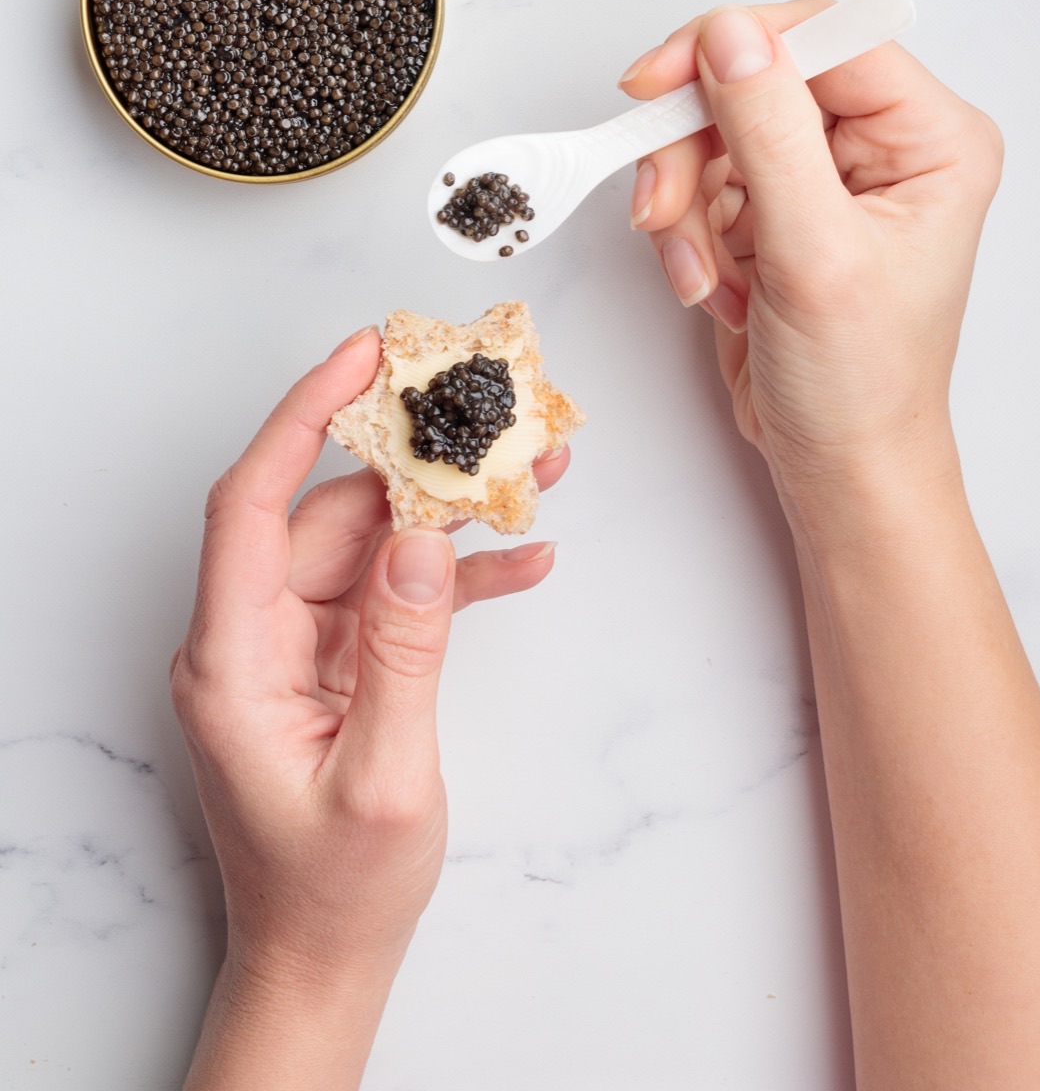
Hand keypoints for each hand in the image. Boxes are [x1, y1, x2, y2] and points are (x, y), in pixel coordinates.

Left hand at [171, 328, 566, 1085]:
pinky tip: (523, 556)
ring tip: (533, 467)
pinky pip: (398, 593)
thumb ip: (401, 652)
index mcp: (232, 658)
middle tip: (487, 406)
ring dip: (451, 510)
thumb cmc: (332, 890)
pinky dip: (457, 573)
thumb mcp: (381, 777)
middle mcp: (256, 636)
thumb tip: (420, 540)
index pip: (251, 503)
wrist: (325, 956)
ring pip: (374, 542)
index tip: (360, 355)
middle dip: (415, 456)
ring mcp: (299, 646)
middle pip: (331, 512)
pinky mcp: (340, 661)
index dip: (304, 417)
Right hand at [621, 0, 1002, 492]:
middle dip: (694, 150)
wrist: (838, 463)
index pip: (823, 38)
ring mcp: (823, 176)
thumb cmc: (863, 384)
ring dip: (686, 208)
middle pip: (753, 82)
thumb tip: (728, 37)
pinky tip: (714, 288)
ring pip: (714, 134)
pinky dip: (688, 237)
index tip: (658, 80)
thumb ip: (769, 135)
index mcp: (930, 137)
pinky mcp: (776, 208)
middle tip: (661, 206)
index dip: (732, 47)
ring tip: (705, 276)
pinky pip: (700, 183)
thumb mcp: (816, 254)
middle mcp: (881, 145)